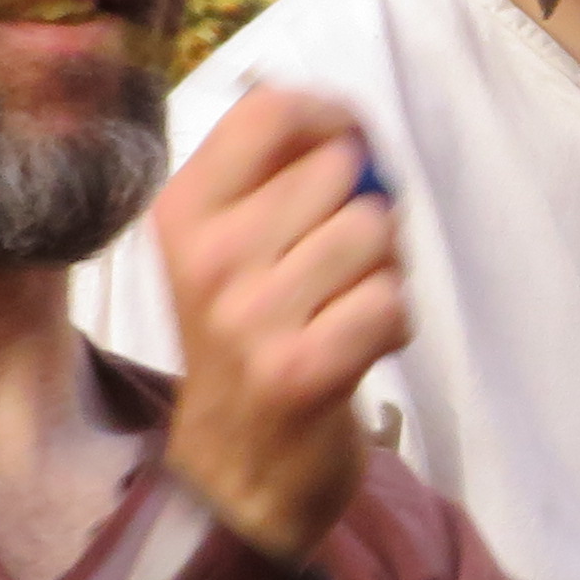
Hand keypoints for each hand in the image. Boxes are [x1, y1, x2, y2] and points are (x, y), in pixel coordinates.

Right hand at [151, 85, 406, 563]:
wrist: (235, 467)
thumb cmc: (248, 334)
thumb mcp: (231, 242)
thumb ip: (280, 172)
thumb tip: (351, 123)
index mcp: (186, 209)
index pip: (271, 111)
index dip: (334, 118)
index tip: (350, 148)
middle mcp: (210, 256)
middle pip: (341, 171)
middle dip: (364, 207)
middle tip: (336, 263)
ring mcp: (252, 316)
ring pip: (374, 234)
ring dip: (383, 269)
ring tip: (344, 305)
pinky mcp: (301, 370)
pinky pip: (390, 302)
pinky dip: (392, 322)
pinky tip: (357, 346)